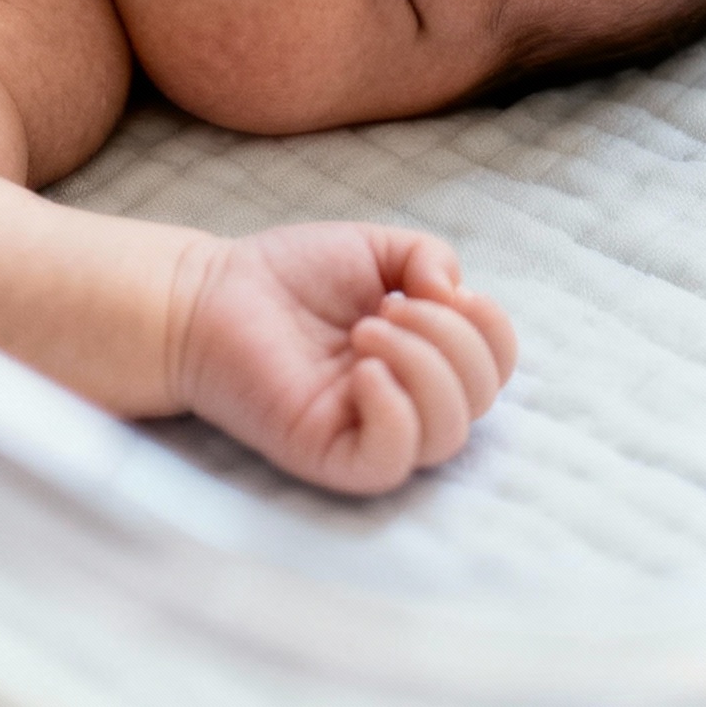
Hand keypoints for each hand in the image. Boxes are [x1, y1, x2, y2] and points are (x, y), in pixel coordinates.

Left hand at [177, 225, 516, 493]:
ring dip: (423, 367)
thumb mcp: (376, 246)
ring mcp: (370, 433)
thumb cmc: (288, 274)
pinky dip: (394, 411)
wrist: (210, 293)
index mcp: (425, 357)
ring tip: (367, 330)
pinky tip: (363, 371)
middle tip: (386, 308)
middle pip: (480, 398)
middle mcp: (406, 401)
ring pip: (447, 434)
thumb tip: (458, 295)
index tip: (439, 288)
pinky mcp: (333, 457)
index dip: (490, 328)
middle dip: (449, 339)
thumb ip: (430, 257)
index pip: (495, 366)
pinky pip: (392, 460)